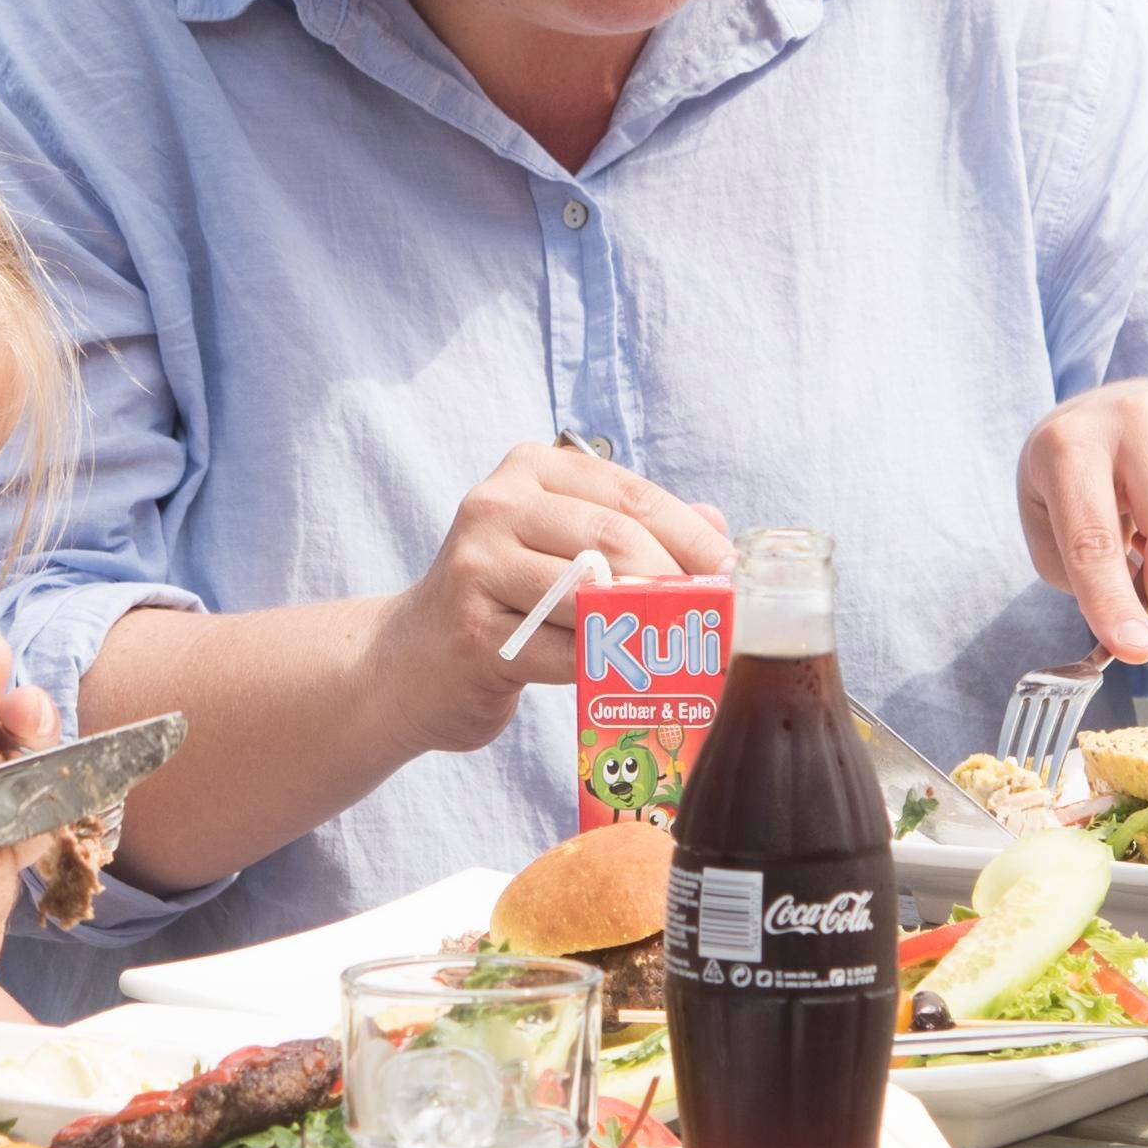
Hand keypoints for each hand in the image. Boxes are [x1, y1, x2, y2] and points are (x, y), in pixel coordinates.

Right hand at [355, 445, 734, 759]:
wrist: (411, 662)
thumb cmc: (506, 600)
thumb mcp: (562, 546)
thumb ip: (632, 527)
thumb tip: (718, 526)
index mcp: (530, 469)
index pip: (630, 495)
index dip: (692, 538)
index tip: (736, 575)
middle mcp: (496, 505)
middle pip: (614, 541)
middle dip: (678, 584)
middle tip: (721, 621)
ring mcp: (477, 566)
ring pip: (590, 596)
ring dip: (647, 630)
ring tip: (688, 652)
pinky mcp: (473, 632)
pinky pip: (564, 652)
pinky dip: (604, 668)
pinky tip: (626, 678)